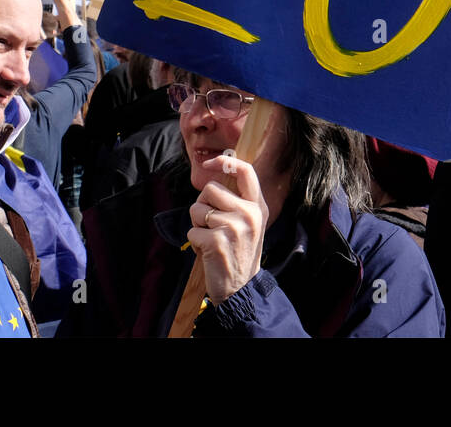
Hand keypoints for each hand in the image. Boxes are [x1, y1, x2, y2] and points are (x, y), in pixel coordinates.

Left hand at [187, 154, 268, 304]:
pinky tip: (207, 252)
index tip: (209, 163)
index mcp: (258, 207)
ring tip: (211, 239)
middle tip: (211, 225)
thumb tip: (218, 173)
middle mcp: (249, 214)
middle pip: (210, 189)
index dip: (225, 161)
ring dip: (197, 224)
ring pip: (197, 209)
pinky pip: (192, 230)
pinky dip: (194, 242)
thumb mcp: (249, 224)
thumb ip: (238, 200)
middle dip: (203, 204)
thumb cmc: (239, 252)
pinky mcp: (217, 242)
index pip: (245, 171)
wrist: (241, 289)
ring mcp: (234, 228)